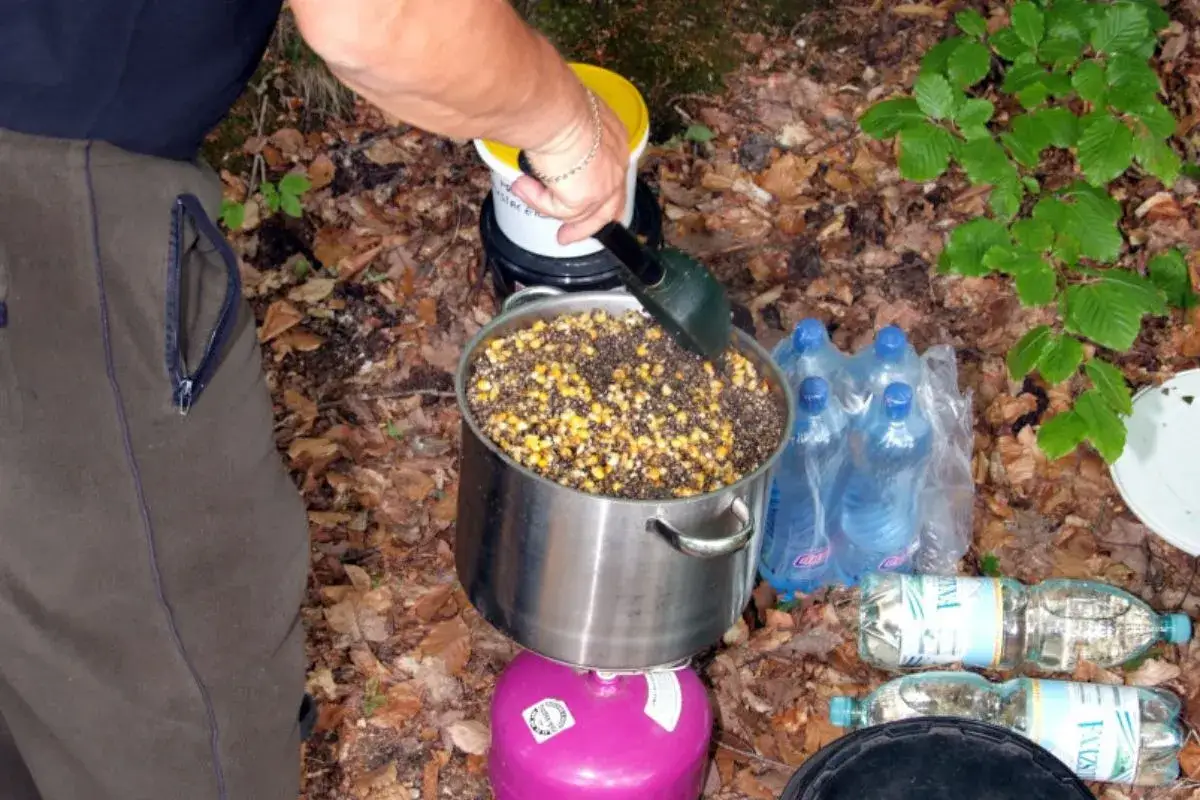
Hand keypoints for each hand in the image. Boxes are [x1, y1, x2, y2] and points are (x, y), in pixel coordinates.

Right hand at [511, 94, 629, 244]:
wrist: (552, 106)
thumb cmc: (554, 101)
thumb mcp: (564, 117)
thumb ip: (561, 136)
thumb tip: (543, 144)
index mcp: (615, 139)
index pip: (615, 175)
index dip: (603, 194)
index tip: (588, 205)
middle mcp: (617, 164)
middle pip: (609, 206)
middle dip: (586, 226)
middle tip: (566, 236)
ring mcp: (604, 184)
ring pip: (581, 214)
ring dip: (550, 210)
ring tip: (523, 191)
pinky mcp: (585, 199)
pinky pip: (557, 209)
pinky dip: (536, 198)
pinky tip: (521, 183)